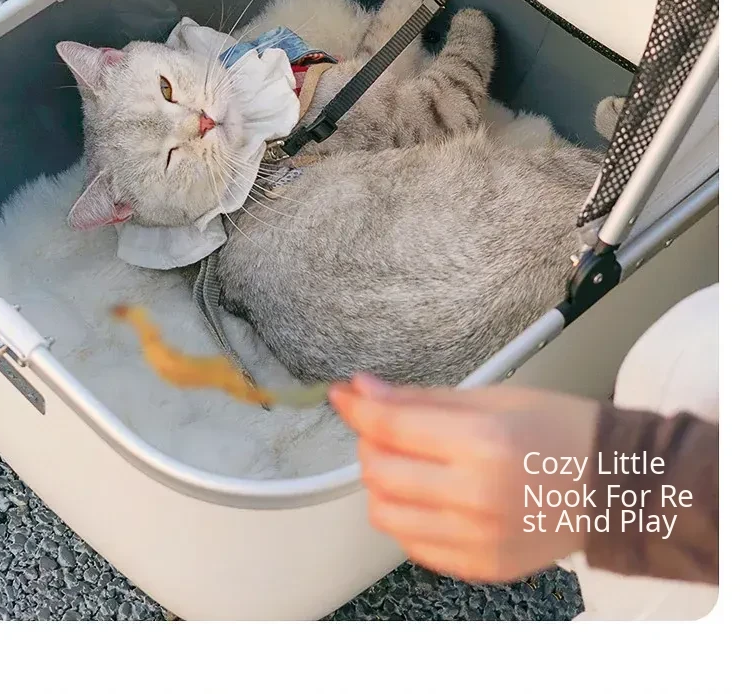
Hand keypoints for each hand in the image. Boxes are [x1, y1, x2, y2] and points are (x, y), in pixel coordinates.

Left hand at [330, 376, 599, 583]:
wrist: (616, 488)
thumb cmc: (560, 432)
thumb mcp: (493, 398)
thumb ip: (420, 400)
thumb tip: (363, 390)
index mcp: (483, 444)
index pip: (391, 427)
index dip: (357, 407)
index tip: (343, 394)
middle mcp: (476, 497)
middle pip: (379, 473)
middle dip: (370, 443)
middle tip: (385, 427)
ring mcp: (477, 540)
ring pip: (385, 514)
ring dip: (383, 483)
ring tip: (408, 464)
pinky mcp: (480, 567)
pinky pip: (413, 544)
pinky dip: (407, 516)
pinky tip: (430, 495)